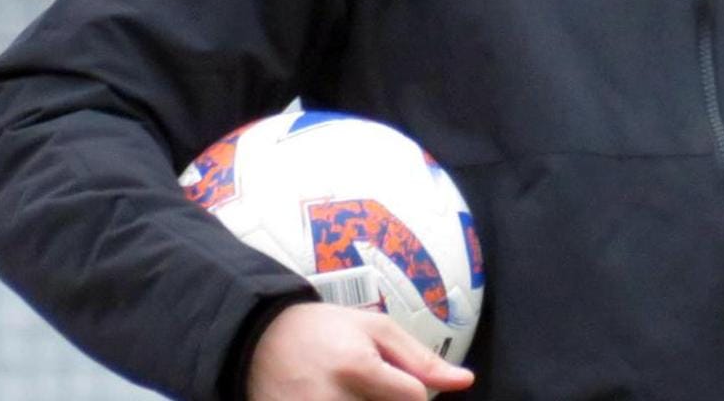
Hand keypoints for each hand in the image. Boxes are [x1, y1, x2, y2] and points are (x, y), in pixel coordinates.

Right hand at [246, 302, 475, 399]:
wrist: (259, 340)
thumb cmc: (325, 330)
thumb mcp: (376, 329)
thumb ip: (421, 359)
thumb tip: (464, 381)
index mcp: (356, 368)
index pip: (412, 399)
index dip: (415, 395)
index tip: (401, 385)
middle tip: (372, 388)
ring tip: (355, 391)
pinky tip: (340, 398)